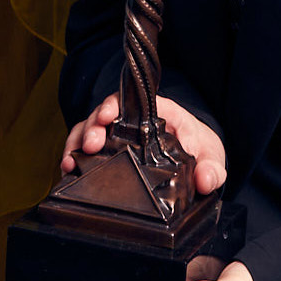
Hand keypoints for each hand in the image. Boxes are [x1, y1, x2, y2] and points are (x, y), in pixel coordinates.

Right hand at [60, 94, 228, 198]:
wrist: (196, 163)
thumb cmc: (200, 149)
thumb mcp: (211, 156)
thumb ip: (212, 167)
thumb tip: (205, 179)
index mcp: (156, 112)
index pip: (130, 101)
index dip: (113, 105)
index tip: (106, 117)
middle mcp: (132, 121)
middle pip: (103, 115)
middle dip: (91, 127)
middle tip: (90, 145)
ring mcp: (118, 138)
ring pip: (89, 132)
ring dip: (77, 144)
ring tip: (70, 162)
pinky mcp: (110, 155)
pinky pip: (86, 152)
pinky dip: (74, 159)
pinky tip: (68, 171)